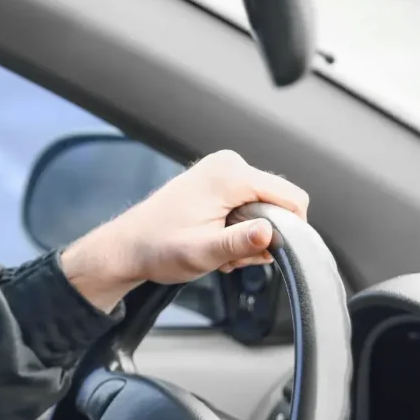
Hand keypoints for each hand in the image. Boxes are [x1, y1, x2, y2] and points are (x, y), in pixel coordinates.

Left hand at [59, 149, 310, 313]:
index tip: (265, 253)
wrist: (127, 247)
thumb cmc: (157, 248)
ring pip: (265, 207)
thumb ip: (239, 243)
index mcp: (230, 174)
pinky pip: (249, 205)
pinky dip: (239, 228)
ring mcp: (223, 170)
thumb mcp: (202, 252)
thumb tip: (270, 233)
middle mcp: (229, 164)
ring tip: (220, 250)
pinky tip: (216, 240)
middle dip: (265, 234)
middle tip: (232, 256)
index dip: (291, 229)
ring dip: (250, 235)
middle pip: (279, 202)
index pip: (292, 197)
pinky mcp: (218, 181)